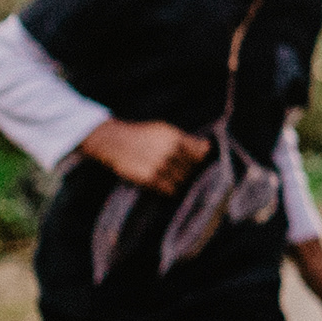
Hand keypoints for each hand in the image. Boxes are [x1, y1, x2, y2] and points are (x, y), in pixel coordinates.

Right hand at [82, 119, 211, 194]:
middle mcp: (170, 151)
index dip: (197, 160)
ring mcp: (160, 165)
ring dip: (177, 181)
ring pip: (182, 181)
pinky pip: (170, 190)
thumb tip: (208, 148)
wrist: (113, 142)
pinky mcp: (150, 178)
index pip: (200, 154)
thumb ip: (185, 139)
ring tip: (166, 176)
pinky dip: (169, 189)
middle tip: (174, 170)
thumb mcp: (163, 130)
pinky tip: (162, 184)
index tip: (191, 161)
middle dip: (186, 171)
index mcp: (175, 138)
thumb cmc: (141, 136)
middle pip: (191, 169)